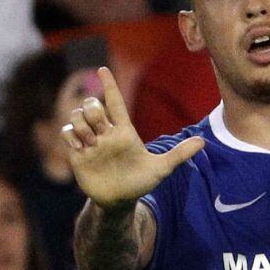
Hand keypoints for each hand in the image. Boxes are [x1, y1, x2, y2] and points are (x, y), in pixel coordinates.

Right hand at [62, 68, 203, 208]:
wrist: (120, 200)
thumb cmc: (141, 182)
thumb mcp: (162, 168)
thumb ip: (179, 154)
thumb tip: (203, 142)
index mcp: (124, 131)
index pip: (115, 101)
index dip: (110, 85)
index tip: (103, 69)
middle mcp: (106, 132)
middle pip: (93, 105)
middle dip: (93, 110)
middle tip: (99, 132)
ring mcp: (90, 142)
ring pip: (77, 116)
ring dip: (81, 125)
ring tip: (91, 144)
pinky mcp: (77, 153)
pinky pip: (66, 132)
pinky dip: (70, 135)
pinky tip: (81, 147)